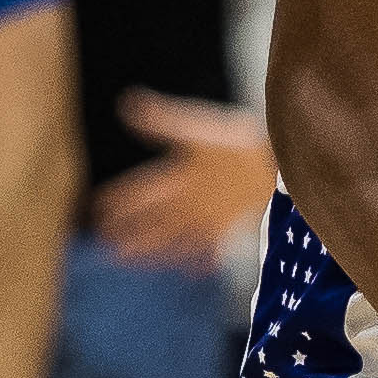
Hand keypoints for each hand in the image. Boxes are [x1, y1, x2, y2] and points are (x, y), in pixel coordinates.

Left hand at [92, 92, 279, 267]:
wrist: (279, 173)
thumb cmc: (239, 147)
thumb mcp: (197, 129)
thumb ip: (160, 121)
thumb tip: (126, 103)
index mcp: (175, 180)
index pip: (138, 194)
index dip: (117, 202)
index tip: (97, 210)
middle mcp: (187, 206)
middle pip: (150, 223)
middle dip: (128, 234)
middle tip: (107, 245)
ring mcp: (208, 221)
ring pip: (172, 241)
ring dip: (150, 253)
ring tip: (131, 262)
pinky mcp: (231, 230)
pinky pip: (210, 252)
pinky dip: (199, 264)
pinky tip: (194, 274)